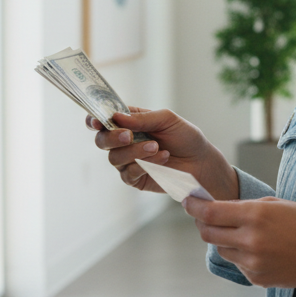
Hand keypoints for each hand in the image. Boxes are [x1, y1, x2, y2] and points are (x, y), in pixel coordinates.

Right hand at [89, 108, 238, 199]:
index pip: (104, 120)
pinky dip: (144, 165)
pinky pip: (128, 173)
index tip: (96, 121)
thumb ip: (142, 118)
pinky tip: (162, 158)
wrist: (201, 161)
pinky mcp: (135, 179)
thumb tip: (117, 117)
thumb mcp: (167, 119)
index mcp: (129, 123)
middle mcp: (124, 142)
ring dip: (135, 152)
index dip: (94, 120)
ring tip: (156, 147)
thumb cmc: (185, 137)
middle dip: (112, 137)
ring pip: (114, 158)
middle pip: (102, 141)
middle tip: (128, 136)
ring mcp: (128, 162)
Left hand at [183, 196, 295, 296]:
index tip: (188, 202)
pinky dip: (242, 255)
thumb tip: (221, 209)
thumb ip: (247, 206)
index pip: (210, 213)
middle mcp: (250, 240)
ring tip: (244, 234)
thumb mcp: (277, 204)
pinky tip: (263, 250)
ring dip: (224, 240)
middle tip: (206, 218)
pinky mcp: (256, 278)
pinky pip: (238, 263)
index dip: (194, 206)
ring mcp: (252, 262)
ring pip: (222, 249)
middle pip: (208, 233)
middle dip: (203, 224)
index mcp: (255, 215)